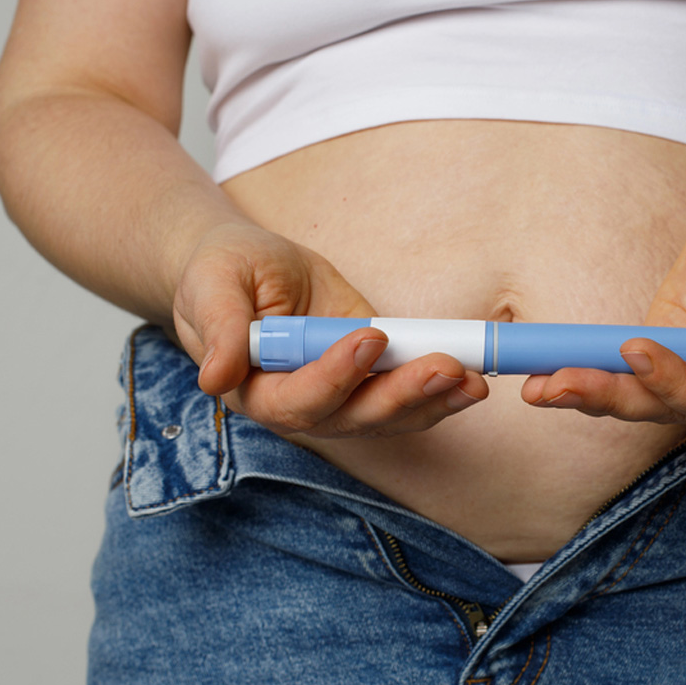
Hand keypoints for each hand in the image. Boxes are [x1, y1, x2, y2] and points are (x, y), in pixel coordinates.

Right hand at [172, 222, 487, 437]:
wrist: (244, 267)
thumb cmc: (222, 273)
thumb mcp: (213, 284)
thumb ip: (219, 327)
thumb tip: (214, 378)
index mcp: (256, 389)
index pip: (299, 399)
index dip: (336, 375)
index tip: (369, 338)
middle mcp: (301, 406)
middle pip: (354, 418)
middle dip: (402, 396)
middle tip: (445, 368)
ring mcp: (340, 396)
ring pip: (387, 416)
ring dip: (433, 401)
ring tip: (472, 381)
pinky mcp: (369, 378)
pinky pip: (404, 396)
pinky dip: (440, 392)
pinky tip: (472, 380)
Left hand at [521, 186, 685, 424]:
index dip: (674, 379)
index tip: (636, 349)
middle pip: (666, 407)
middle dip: (610, 397)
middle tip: (555, 385)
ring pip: (638, 400)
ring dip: (586, 396)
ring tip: (536, 389)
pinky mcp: (661, 357)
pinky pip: (623, 377)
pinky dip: (585, 376)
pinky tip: (543, 375)